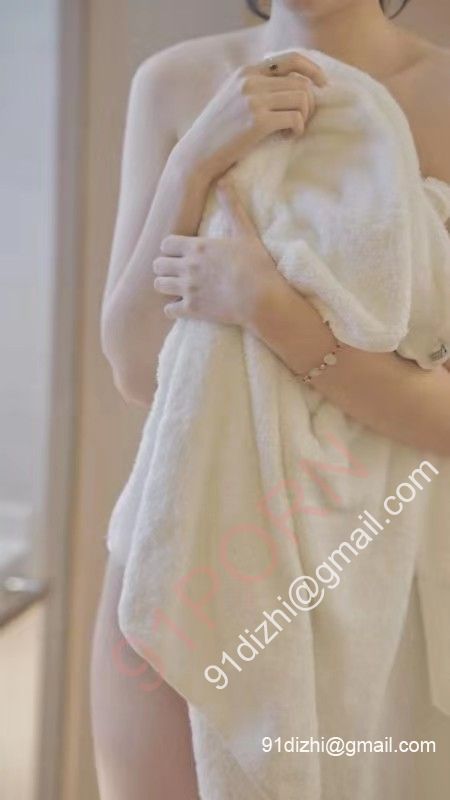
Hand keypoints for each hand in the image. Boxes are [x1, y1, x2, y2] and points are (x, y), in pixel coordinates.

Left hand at [152, 180, 283, 325]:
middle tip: (176, 270)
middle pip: (158, 264)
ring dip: (166, 285)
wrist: (262, 299)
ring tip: (176, 287)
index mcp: (197, 247)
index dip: (171, 248)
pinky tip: (182, 305)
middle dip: (165, 266)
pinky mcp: (192, 310)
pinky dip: (173, 308)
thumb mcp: (245, 232)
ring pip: (159, 285)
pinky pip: (168, 309)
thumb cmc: (256, 265)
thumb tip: (224, 181)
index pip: (165, 244)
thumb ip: (231, 207)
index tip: (180, 252)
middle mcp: (188, 267)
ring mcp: (188, 289)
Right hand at [176, 51, 326, 181]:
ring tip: (292, 130)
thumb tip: (295, 85)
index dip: (313, 69)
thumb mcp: (233, 99)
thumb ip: (257, 87)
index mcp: (246, 72)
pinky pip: (295, 118)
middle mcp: (250, 80)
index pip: (290, 59)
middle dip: (310, 103)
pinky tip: (287, 137)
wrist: (197, 155)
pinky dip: (298, 129)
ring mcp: (254, 100)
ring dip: (304, 117)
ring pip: (302, 99)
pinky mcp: (257, 121)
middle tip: (303, 121)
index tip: (323, 84)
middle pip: (301, 83)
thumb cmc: (218, 133)